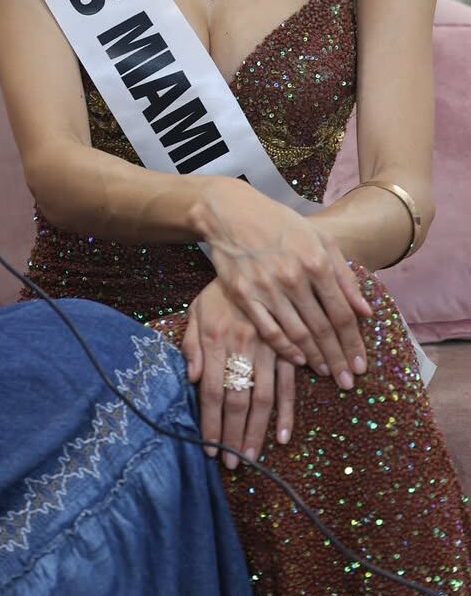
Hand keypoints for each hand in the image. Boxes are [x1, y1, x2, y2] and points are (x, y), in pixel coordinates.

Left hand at [183, 279, 296, 468]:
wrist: (257, 261)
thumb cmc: (220, 293)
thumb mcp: (197, 311)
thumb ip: (191, 344)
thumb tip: (190, 379)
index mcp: (216, 339)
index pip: (211, 390)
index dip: (210, 423)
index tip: (209, 449)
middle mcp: (242, 347)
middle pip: (237, 400)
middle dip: (233, 435)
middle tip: (232, 464)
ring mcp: (268, 349)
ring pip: (263, 398)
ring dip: (258, 431)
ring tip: (252, 458)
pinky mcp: (289, 348)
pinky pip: (289, 385)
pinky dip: (288, 412)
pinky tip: (284, 436)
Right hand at [193, 177, 371, 388]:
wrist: (232, 213)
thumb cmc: (281, 225)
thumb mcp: (320, 239)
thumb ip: (344, 274)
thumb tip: (365, 311)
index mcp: (316, 262)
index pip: (342, 313)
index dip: (353, 343)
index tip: (360, 366)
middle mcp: (293, 277)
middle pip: (322, 329)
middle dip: (338, 359)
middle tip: (348, 382)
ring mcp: (266, 287)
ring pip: (297, 333)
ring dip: (315, 358)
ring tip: (327, 372)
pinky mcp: (244, 294)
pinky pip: (268, 330)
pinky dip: (285, 348)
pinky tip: (297, 360)